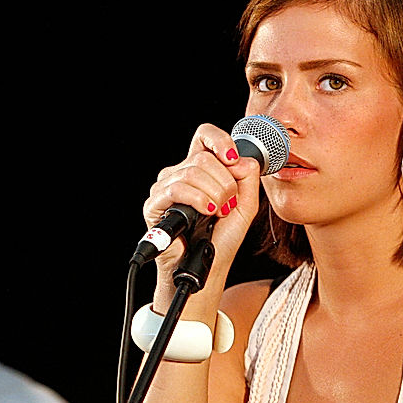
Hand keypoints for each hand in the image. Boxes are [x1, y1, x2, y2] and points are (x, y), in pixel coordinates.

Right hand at [145, 123, 264, 279]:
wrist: (209, 267)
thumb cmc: (222, 237)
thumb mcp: (245, 204)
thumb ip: (248, 178)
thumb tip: (239, 159)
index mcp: (200, 169)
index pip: (204, 136)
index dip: (220, 140)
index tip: (232, 158)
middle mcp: (179, 173)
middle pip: (204, 157)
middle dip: (225, 183)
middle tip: (228, 205)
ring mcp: (164, 188)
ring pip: (192, 172)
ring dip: (215, 194)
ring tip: (218, 213)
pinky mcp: (154, 204)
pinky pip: (177, 189)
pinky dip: (198, 199)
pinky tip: (207, 212)